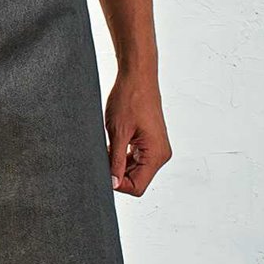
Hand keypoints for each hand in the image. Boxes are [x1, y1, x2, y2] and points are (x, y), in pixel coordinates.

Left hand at [104, 71, 172, 196]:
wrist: (137, 76)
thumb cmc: (129, 98)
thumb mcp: (117, 132)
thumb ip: (115, 161)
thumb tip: (112, 183)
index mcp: (156, 154)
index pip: (137, 187)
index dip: (117, 184)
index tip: (103, 171)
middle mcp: (161, 154)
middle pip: (137, 180)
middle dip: (117, 172)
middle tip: (102, 155)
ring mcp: (157, 148)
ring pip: (135, 170)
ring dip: (119, 163)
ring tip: (108, 145)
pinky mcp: (151, 142)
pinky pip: (136, 159)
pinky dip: (123, 156)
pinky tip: (113, 142)